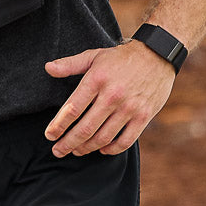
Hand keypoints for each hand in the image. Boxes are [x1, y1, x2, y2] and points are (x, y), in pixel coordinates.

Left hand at [44, 42, 174, 157]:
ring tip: (76, 151)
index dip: (58, 125)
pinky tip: (102, 150)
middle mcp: (112, 96)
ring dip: (87, 148)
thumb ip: (70, 64)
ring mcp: (129, 108)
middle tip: (57, 151)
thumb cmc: (121, 57)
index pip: (73, 108)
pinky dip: (112, 149)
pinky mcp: (144, 116)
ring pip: (104, 137)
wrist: (157, 54)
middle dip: (68, 143)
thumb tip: (48, 68)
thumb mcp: (94, 56)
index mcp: (97, 79)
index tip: (49, 135)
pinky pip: (126, 141)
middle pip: (86, 128)